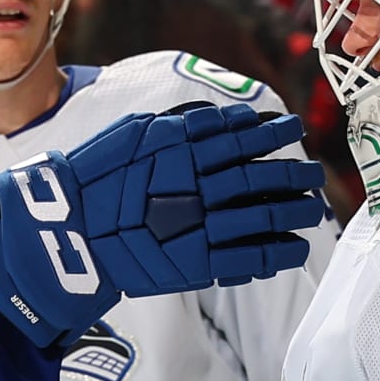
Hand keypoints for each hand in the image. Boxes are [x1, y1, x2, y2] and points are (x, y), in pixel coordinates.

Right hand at [0, 103, 324, 347]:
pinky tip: (295, 247)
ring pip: (262, 214)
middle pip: (258, 175)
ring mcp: (198, 224)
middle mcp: (195, 183)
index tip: (291, 128)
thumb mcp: (133, 133)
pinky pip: (249, 257)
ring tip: (312, 207)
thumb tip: (223, 117)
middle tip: (313, 173)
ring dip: (294, 210)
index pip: (238, 135)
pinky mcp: (196, 262)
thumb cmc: (95, 178)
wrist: (66, 229)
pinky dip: (277, 252)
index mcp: (180, 148)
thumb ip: (179, 125)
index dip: (270, 131)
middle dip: (291, 173)